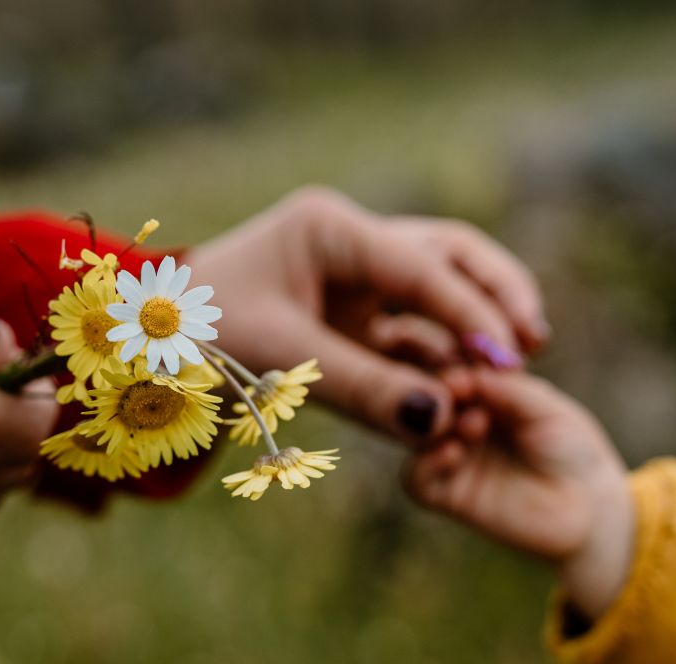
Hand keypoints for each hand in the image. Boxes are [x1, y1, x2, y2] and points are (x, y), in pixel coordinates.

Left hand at [185, 186, 548, 439]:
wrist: (144, 350)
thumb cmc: (196, 341)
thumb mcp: (279, 363)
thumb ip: (363, 389)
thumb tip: (440, 422)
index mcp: (329, 229)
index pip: (421, 265)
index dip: (471, 313)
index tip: (510, 359)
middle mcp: (349, 240)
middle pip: (448, 255)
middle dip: (495, 295)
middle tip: (532, 345)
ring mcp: (353, 274)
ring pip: (439, 285)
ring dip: (476, 322)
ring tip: (515, 368)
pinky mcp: (352, 311)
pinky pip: (413, 325)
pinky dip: (442, 351)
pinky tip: (467, 386)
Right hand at [404, 370, 632, 617]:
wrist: (588, 509)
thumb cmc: (571, 450)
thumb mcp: (547, 409)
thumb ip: (509, 390)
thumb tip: (469, 372)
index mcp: (480, 390)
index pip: (448, 365)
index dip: (453, 362)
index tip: (468, 365)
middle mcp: (457, 419)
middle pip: (423, 395)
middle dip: (440, 390)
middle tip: (461, 391)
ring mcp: (449, 455)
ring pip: (413, 434)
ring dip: (436, 424)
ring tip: (474, 424)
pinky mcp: (447, 495)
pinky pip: (416, 479)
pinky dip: (426, 463)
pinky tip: (454, 452)